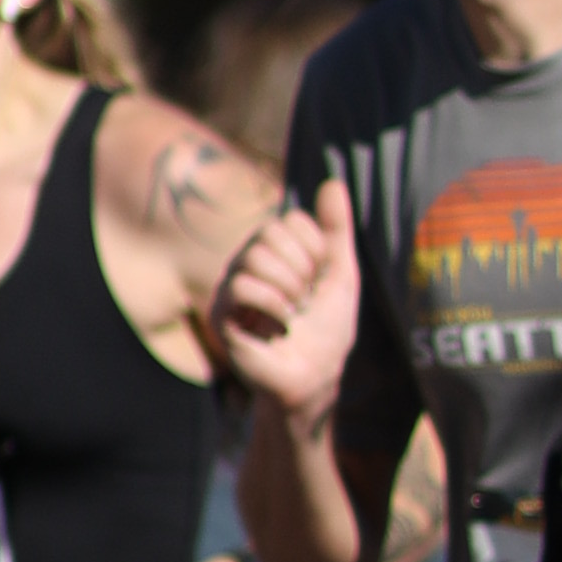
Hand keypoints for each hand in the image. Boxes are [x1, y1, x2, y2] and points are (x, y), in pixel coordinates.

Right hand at [216, 172, 363, 418]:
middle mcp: (248, 262)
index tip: (318, 281)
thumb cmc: (327, 331)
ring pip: (256, 256)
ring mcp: (231, 286)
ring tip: (293, 314)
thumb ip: (337, 230)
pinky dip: (272, 304)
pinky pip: (242, 285)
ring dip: (289, 289)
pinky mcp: (221, 314)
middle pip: (271, 232)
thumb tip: (332, 182)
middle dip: (302, 269)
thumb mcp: (341, 274)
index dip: (315, 250)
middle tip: (305, 300)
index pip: (292, 220)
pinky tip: (280, 325)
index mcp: (275, 250)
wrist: (314, 378)